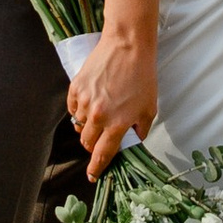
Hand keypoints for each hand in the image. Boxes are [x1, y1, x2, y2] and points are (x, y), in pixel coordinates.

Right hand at [67, 28, 158, 176]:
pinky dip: (79, 110)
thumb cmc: (142, 76)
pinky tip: (90, 102)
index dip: (96, 168)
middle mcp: (98, 116)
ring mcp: (85, 101)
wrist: (128, 46)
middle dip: (93, 144)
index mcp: (118, 124)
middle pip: (87, 142)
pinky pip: (73, 108)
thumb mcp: (149, 108)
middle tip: (101, 137)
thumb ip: (140, 130)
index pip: (103, 154)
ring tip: (99, 113)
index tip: (92, 176)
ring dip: (87, 125)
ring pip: (79, 125)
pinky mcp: (76, 87)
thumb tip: (131, 141)